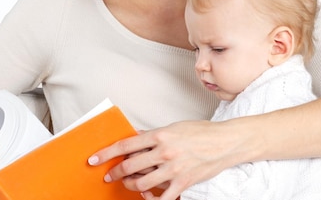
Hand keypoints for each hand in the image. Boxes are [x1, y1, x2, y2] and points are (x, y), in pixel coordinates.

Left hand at [88, 120, 242, 199]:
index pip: (126, 145)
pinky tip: (146, 196)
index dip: (106, 153)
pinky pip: (161, 198)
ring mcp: (173, 169)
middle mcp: (165, 152)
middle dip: (115, 172)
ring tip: (128, 183)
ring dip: (130, 185)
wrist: (225, 142)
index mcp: (161, 135)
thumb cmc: (202, 133)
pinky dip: (150, 199)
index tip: (94, 159)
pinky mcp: (182, 183)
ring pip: (141, 183)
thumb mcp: (175, 127)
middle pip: (129, 166)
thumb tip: (135, 138)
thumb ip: (153, 135)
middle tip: (109, 175)